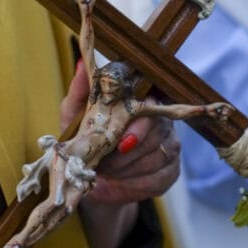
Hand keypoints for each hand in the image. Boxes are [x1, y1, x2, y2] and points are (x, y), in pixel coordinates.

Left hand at [60, 60, 180, 204]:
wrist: (92, 181)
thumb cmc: (86, 141)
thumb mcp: (75, 116)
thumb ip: (81, 91)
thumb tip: (82, 63)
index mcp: (143, 103)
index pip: (154, 103)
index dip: (139, 123)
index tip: (121, 140)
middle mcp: (163, 121)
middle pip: (155, 132)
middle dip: (124, 152)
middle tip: (102, 162)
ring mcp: (171, 147)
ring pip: (156, 157)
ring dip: (126, 169)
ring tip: (106, 171)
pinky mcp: (172, 172)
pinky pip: (158, 178)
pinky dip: (134, 184)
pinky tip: (121, 182)